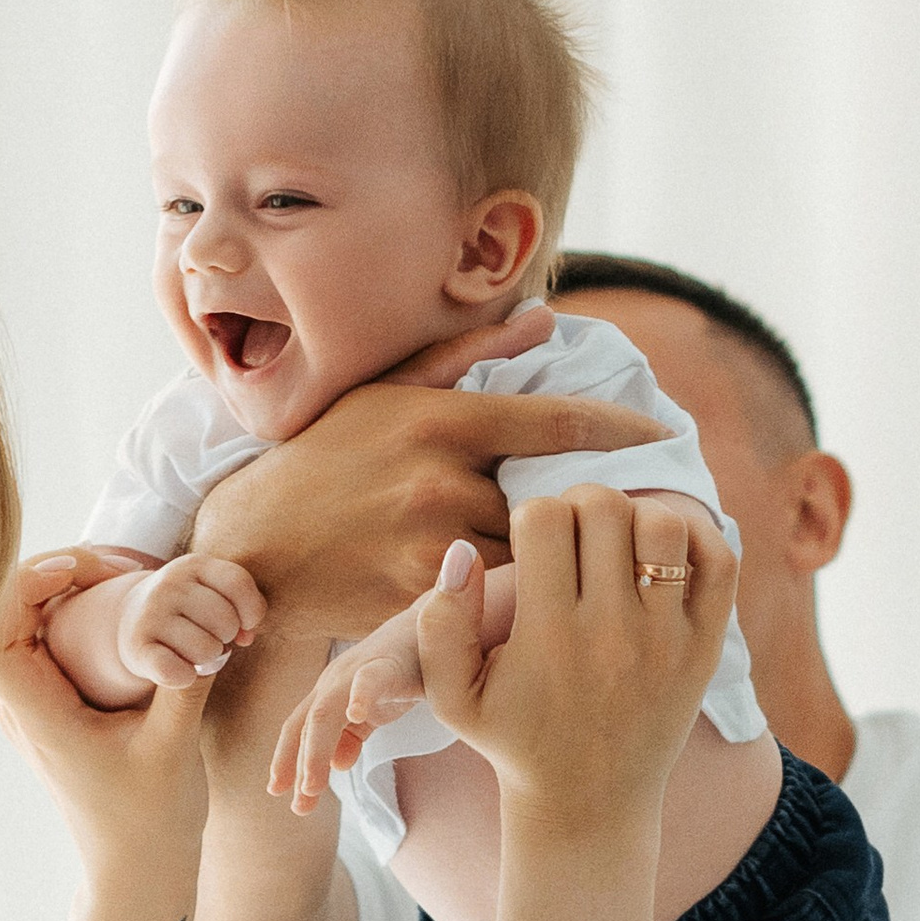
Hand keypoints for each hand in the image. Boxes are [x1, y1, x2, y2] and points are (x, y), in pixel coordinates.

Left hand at [0, 551, 212, 871]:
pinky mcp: (56, 712)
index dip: (30, 579)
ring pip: (28, 624)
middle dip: (59, 573)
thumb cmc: (152, 822)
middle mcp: (23, 707)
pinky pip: (50, 643)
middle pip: (7, 611)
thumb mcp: (173, 748)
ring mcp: (36, 709)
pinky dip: (78, 614)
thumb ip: (187, 684)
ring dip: (70, 591)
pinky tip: (124, 606)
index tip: (89, 567)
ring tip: (127, 574)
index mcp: (35, 713)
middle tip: (122, 562)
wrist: (138, 875)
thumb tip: (210, 633)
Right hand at [115, 551, 266, 689]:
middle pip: (226, 620)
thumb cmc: (188, 610)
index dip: (251, 610)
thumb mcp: (213, 594)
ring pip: (206, 649)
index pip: (238, 583)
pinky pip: (173, 670)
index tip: (245, 623)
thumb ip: (241, 609)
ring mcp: (150, 614)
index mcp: (194, 565)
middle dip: (227, 637)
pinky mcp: (136, 647)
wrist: (130, 618)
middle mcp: (169, 585)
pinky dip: (184, 677)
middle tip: (212, 636)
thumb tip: (247, 637)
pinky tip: (181, 670)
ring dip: (207, 658)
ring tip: (194, 650)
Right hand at [187, 337, 669, 645]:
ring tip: (595, 561)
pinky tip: (541, 603)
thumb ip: (466, 355)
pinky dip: (516, 599)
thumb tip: (543, 317)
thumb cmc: (322, 460)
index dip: (620, 429)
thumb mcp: (383, 393)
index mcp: (438, 421)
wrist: (254, 549)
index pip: (555, 422)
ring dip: (558, 559)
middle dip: (587, 509)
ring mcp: (428, 545)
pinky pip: (493, 603)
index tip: (665, 434)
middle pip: (551, 498)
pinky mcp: (419, 602)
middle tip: (634, 513)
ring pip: (529, 555)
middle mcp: (438, 480)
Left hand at [268, 624, 425, 814]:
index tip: (278, 794)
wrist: (438, 630)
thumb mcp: (376, 712)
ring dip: (316, 750)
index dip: (285, 760)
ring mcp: (357, 671)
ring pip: (326, 712)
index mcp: (329, 695)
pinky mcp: (387, 663)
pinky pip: (370, 680)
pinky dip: (360, 696)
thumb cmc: (406, 671)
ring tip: (312, 786)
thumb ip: (353, 737)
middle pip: (305, 726)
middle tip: (299, 806)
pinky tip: (355, 714)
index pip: (298, 731)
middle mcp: (335, 682)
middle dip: (297, 766)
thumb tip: (338, 765)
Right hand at [418, 492, 731, 847]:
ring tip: (616, 542)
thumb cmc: (514, 740)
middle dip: (581, 504)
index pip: (544, 519)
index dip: (532, 516)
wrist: (588, 804)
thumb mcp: (452, 698)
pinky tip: (662, 552)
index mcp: (548, 637)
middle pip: (604, 509)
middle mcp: (611, 634)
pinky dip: (697, 536)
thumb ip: (440, 626)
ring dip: (636, 516)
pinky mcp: (705, 649)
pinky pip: (719, 561)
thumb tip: (463, 552)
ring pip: (664, 524)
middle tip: (573, 535)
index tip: (532, 546)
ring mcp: (666, 640)